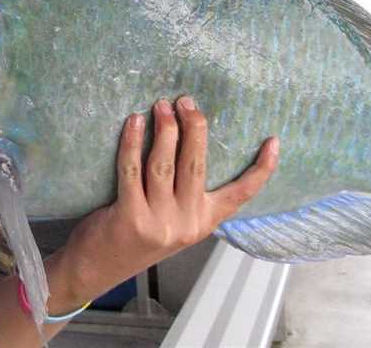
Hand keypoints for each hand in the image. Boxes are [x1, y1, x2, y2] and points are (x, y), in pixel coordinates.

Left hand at [52, 96, 278, 303]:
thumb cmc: (134, 236)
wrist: (97, 268)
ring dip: (164, 129)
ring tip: (161, 105)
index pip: (241, 195)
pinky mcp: (130, 217)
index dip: (261, 169)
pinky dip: (132, 142)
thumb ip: (183, 194)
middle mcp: (186, 223)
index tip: (273, 141)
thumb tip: (186, 140)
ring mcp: (159, 222)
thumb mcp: (171, 222)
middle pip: (197, 165)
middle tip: (186, 101)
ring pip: (164, 164)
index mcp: (203, 222)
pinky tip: (133, 122)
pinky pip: (132, 169)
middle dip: (194, 127)